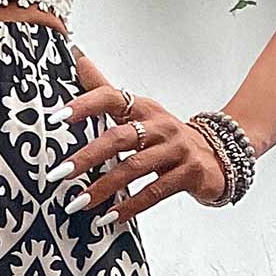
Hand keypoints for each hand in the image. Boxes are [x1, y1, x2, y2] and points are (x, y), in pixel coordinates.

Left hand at [53, 52, 228, 225]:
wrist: (218, 156)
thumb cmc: (167, 138)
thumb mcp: (139, 112)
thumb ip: (107, 90)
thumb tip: (79, 59)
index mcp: (144, 108)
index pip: (112, 97)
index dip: (85, 104)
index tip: (58, 117)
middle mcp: (160, 125)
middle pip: (119, 137)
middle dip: (87, 156)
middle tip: (60, 173)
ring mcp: (176, 149)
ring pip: (134, 168)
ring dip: (104, 187)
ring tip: (79, 203)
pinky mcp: (187, 173)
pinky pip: (154, 192)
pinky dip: (130, 206)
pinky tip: (110, 217)